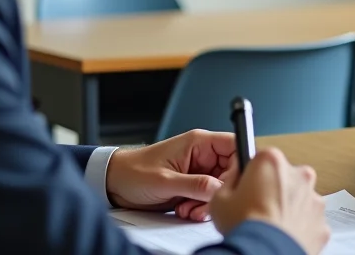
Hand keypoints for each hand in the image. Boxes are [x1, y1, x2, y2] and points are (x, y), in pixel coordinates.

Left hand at [105, 129, 235, 220]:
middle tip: (205, 204)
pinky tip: (186, 210)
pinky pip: (208, 198)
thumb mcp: (165, 180)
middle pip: (230, 171)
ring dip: (208, 203)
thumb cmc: (134, 171)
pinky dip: (201, 208)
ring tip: (189, 209)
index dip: (240, 165)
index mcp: (199, 143)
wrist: (115, 184)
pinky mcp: (193, 186)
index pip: (235, 146)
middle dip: (221, 191)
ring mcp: (199, 172)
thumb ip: (195, 184)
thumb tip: (221, 189)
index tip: (232, 184)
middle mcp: (202, 156)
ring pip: (220, 188)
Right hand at [209, 147, 329, 254]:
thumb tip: (235, 178)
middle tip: (257, 210)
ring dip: (288, 208)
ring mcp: (313, 198)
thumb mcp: (219, 199)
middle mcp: (298, 174)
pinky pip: (309, 221)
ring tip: (270, 227)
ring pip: (300, 199)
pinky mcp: (322, 221)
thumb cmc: (243, 227)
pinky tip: (283, 237)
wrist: (265, 254)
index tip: (247, 187)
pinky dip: (299, 228)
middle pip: (284, 177)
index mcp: (272, 161)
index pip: (261, 159)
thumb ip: (230, 181)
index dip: (252, 175)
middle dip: (273, 190)